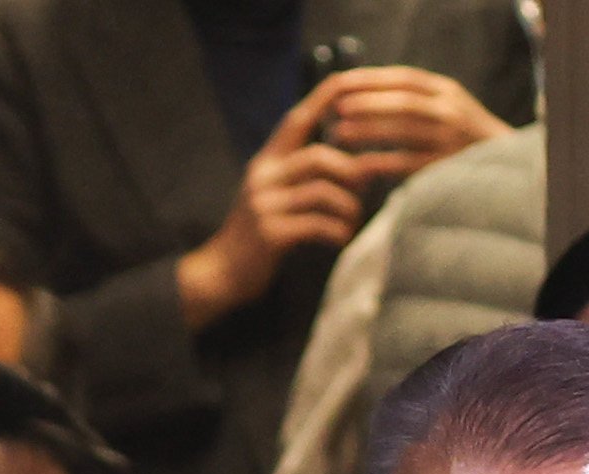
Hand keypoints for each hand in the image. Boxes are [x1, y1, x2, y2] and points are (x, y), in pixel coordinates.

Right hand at [176, 74, 398, 330]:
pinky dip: (338, 232)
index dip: (327, 99)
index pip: (298, 119)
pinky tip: (340, 239)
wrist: (223, 272)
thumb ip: (304, 175)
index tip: (355, 85)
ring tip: (350, 221)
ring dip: (348, 207)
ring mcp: (265, 204)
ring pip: (322, 191)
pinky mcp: (271, 234)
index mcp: (267, 160)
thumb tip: (356, 164)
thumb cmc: (260, 234)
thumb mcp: (276, 194)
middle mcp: (263, 175)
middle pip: (318, 156)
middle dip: (350, 171)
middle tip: (365, 189)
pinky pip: (318, 224)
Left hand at [311, 67, 511, 170]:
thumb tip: (368, 94)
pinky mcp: (447, 167)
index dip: (372, 79)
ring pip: (404, 129)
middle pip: (403, 100)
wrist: (505, 173)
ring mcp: (452, 139)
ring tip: (338, 133)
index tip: (342, 82)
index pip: (405, 79)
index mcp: (448, 92)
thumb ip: (418, 101)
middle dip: (367, 102)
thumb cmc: (463, 142)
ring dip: (368, 130)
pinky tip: (359, 166)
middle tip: (336, 107)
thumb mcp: (447, 110)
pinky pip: (408, 163)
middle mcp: (452, 110)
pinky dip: (382, 163)